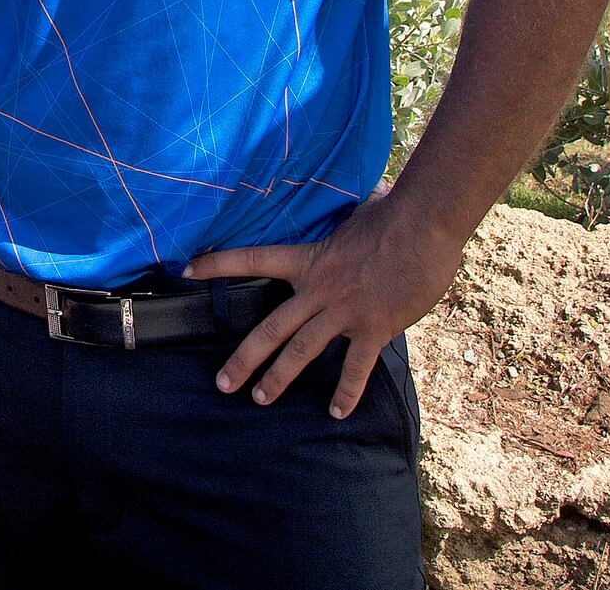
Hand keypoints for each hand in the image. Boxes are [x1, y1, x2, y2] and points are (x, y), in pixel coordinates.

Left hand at [183, 193, 465, 419]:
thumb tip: (369, 197)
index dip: (218, 264)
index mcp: (309, 259)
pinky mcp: (373, 326)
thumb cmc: (393, 215)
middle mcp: (319, 288)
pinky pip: (355, 366)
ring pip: (301, 351)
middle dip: (244, 359)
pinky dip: (346, 391)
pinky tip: (337, 412)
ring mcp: (344, 310)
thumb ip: (348, 220)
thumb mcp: (356, 216)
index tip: (186, 270)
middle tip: (222, 384)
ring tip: (260, 400)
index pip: (252, 259)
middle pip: (270, 328)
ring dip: (279, 378)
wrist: (422, 224)